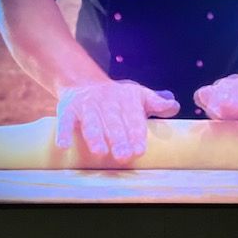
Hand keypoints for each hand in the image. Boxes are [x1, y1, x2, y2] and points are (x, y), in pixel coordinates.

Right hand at [56, 80, 179, 161]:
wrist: (82, 81)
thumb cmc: (116, 96)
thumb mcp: (137, 95)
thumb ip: (156, 102)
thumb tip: (174, 105)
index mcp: (127, 98)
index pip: (133, 118)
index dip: (136, 134)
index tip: (140, 150)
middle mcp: (107, 101)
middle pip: (113, 122)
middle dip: (118, 139)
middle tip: (124, 156)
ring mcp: (87, 105)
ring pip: (91, 122)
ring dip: (95, 136)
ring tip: (99, 151)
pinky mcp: (68, 109)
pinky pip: (64, 121)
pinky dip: (63, 132)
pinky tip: (64, 145)